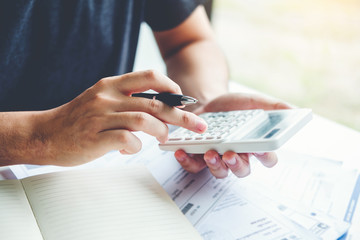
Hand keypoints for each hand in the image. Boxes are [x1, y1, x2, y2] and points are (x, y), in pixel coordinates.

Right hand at [24, 70, 207, 165]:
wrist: (44, 134)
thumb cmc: (76, 120)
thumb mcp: (100, 100)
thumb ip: (126, 101)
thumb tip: (158, 110)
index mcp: (111, 86)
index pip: (149, 76)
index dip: (171, 86)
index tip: (182, 99)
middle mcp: (107, 97)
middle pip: (155, 102)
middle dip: (182, 115)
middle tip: (197, 125)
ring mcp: (101, 117)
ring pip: (145, 119)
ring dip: (161, 131)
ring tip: (164, 138)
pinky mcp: (95, 137)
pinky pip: (127, 139)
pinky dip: (137, 146)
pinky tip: (132, 148)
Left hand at [174, 92, 290, 177]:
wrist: (205, 101)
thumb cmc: (231, 106)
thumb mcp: (251, 101)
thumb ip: (271, 105)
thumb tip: (292, 110)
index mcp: (253, 145)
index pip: (267, 158)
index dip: (266, 157)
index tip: (262, 149)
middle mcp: (237, 155)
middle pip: (242, 170)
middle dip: (237, 165)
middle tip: (231, 154)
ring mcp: (217, 158)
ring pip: (220, 172)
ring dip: (215, 165)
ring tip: (210, 153)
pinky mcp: (198, 157)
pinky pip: (194, 167)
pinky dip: (187, 161)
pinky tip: (183, 152)